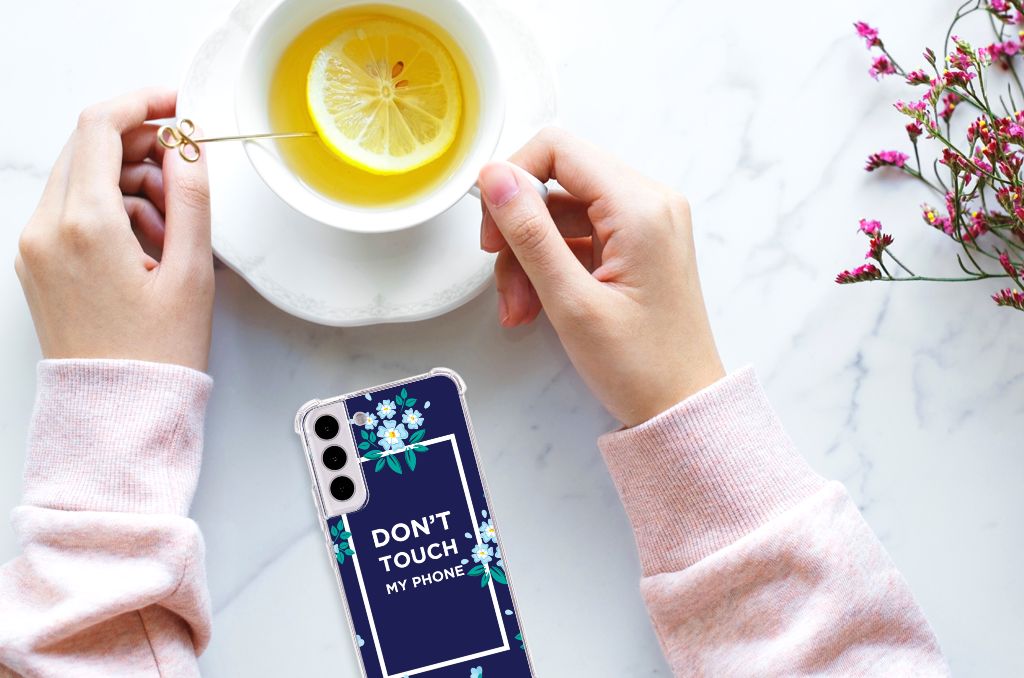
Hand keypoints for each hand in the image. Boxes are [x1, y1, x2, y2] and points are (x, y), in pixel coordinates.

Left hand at [15, 88, 213, 371]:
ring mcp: (35, 246)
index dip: (143, 103)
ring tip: (173, 228)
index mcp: (85, 225)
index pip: (101, 127)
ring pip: (82, 178)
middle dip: (141, 147)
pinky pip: (72, 210)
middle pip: (88, 147)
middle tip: (185, 173)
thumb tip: (188, 147)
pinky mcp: (37, 263)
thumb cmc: (156, 354)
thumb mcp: (192, 272)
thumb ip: (192, 198)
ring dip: (129, 182)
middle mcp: (47, 229)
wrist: (117, 412)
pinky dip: (111, 209)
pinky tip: (147, 244)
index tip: (176, 105)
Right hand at [478, 128, 723, 426]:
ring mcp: (645, 224)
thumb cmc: (640, 366)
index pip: (558, 149)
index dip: (513, 179)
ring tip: (520, 309)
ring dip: (529, 257)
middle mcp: (649, 203)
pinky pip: (578, 237)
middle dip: (519, 230)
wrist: (682, 408)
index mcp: (640, 207)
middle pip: (557, 182)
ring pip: (561, 213)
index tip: (492, 228)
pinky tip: (537, 306)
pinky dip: (551, 267)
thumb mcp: (571, 301)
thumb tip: (494, 177)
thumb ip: (529, 233)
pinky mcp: (637, 245)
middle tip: (503, 279)